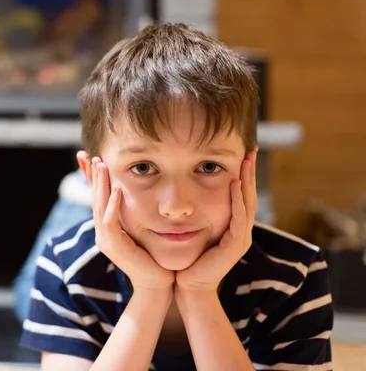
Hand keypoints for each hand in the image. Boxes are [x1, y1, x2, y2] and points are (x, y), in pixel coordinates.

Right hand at [92, 157, 174, 291]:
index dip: (91, 178)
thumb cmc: (154, 258)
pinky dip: (113, 204)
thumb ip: (137, 215)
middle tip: (87, 155)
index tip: (87, 158)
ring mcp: (105, 240)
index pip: (97, 198)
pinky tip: (117, 189)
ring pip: (99, 206)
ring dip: (100, 184)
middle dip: (91, 176)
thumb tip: (140, 196)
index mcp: (108, 228)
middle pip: (94, 198)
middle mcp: (102, 233)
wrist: (157, 284)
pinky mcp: (114, 247)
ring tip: (101, 164)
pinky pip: (111, 221)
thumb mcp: (142, 230)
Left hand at [175, 148, 257, 293]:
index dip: (242, 172)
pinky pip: (239, 218)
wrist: (189, 285)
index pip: (240, 193)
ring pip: (247, 202)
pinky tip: (235, 184)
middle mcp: (240, 229)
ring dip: (247, 180)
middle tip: (250, 148)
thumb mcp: (193, 228)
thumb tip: (183, 192)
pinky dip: (238, 200)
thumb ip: (195, 212)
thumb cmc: (188, 258)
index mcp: (232, 224)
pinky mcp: (235, 245)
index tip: (241, 151)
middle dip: (249, 170)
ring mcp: (241, 237)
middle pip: (249, 193)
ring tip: (246, 160)